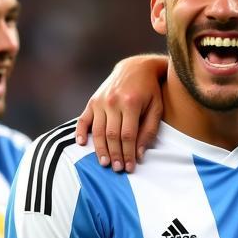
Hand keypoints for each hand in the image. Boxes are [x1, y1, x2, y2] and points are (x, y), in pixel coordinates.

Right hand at [73, 55, 166, 171]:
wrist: (135, 68)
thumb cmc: (150, 91)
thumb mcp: (156, 109)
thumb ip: (148, 131)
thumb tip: (139, 154)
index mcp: (131, 103)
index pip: (127, 136)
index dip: (128, 153)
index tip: (130, 167)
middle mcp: (113, 102)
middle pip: (112, 135)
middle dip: (115, 154)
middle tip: (118, 169)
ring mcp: (101, 101)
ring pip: (98, 130)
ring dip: (100, 149)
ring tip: (104, 163)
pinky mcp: (93, 101)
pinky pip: (83, 119)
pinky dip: (80, 132)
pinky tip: (81, 144)